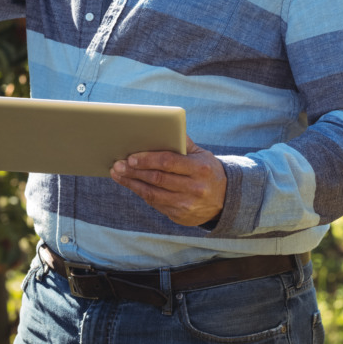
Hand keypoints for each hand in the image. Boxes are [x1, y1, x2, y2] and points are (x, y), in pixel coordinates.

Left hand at [110, 139, 225, 226]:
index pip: (169, 162)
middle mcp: (195, 188)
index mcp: (200, 168)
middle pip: (157, 178)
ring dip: (132, 183)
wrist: (224, 200)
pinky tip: (131, 184)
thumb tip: (163, 128)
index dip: (147, 160)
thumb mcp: (202, 155)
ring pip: (152, 193)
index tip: (131, 157)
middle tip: (118, 164)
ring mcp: (187, 204)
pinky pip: (155, 203)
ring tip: (118, 174)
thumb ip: (183, 143)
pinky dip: (141, 192)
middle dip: (134, 171)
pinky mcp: (179, 215)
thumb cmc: (208, 171)